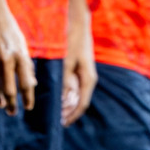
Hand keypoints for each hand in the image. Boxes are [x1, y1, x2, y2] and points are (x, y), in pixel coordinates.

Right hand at [0, 0, 35, 114]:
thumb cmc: (9, 28)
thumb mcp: (22, 43)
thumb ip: (26, 63)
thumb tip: (32, 83)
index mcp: (19, 54)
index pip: (26, 83)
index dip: (28, 98)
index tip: (28, 107)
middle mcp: (5, 58)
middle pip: (9, 90)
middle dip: (11, 104)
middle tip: (12, 112)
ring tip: (0, 104)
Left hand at [62, 6, 96, 126]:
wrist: (80, 25)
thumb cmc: (74, 42)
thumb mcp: (68, 62)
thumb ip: (67, 80)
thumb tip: (66, 99)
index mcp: (88, 79)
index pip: (82, 104)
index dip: (73, 115)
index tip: (64, 124)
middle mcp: (89, 79)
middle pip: (81, 102)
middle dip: (71, 112)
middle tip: (60, 121)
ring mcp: (86, 75)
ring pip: (79, 96)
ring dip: (71, 105)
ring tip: (60, 113)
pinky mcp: (82, 70)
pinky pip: (77, 88)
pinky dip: (70, 95)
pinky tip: (63, 98)